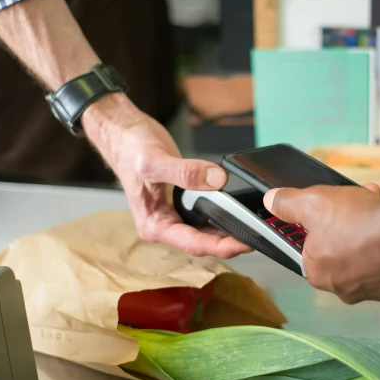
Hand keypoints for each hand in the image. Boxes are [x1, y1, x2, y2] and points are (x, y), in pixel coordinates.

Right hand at [83, 94, 250, 257]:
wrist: (122, 131)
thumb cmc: (129, 148)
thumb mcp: (155, 160)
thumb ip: (185, 172)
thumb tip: (215, 180)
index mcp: (154, 224)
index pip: (193, 244)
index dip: (222, 247)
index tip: (244, 244)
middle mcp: (163, 224)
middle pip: (202, 242)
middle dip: (229, 242)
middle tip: (258, 235)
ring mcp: (172, 214)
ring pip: (205, 230)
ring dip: (227, 230)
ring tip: (253, 227)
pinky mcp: (180, 202)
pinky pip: (205, 213)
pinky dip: (221, 213)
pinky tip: (237, 210)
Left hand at [263, 179, 379, 303]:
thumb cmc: (357, 223)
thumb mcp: (313, 203)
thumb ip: (288, 203)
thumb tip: (273, 200)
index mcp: (320, 273)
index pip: (313, 249)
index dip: (322, 223)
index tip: (332, 207)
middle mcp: (348, 287)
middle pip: (346, 243)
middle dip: (354, 215)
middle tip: (362, 195)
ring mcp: (379, 286)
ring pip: (374, 244)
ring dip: (377, 215)